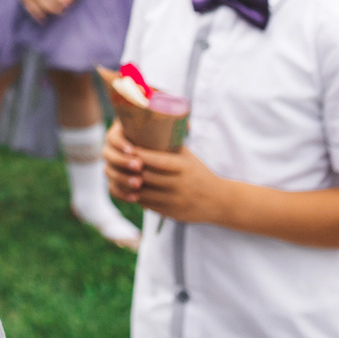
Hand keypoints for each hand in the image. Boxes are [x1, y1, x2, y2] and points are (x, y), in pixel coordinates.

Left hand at [107, 131, 228, 223]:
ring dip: (130, 184)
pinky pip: (148, 204)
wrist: (219, 201)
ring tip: (122, 175)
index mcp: (183, 167)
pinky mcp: (171, 212)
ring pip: (144, 192)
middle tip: (119, 161)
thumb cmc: (199, 173)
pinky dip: (137, 196)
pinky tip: (131, 189)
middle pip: (147, 176)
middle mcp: (179, 184)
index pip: (156, 160)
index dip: (138, 155)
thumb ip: (170, 145)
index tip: (127, 148)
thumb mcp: (188, 157)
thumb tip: (148, 125)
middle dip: (131, 169)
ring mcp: (175, 200)